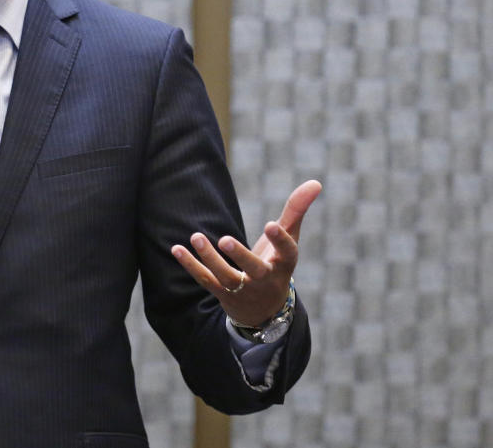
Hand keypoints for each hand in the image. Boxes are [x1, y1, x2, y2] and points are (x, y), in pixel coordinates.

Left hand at [171, 180, 321, 326]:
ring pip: (225, 276)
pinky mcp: (223, 293)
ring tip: (196, 236)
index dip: (280, 240)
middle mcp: (264, 280)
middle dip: (240, 256)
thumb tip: (316, 182)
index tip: (270, 225)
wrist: (264, 310)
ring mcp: (243, 289)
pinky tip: (176, 249)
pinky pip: (205, 280)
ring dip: (210, 258)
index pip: (287, 254)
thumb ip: (297, 209)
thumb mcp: (289, 239)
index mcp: (284, 264)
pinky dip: (191, 265)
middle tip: (225, 239)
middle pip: (254, 270)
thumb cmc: (277, 264)